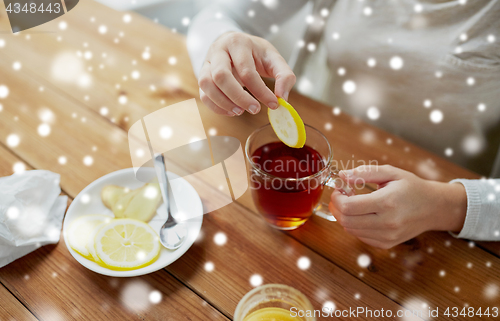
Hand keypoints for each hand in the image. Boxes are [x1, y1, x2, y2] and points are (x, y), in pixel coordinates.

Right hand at [199, 32, 295, 115]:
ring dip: (224, 103)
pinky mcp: (202, 75)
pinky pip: (203, 93)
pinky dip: (216, 107)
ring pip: (207, 85)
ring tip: (240, 111)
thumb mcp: (274, 58)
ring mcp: (207, 63)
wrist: (235, 44)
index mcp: (238, 43)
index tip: (274, 104)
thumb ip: (284, 76)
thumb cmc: (255, 53)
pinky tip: (231, 111)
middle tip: (255, 109)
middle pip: (221, 76)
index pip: (247, 71)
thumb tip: (282, 98)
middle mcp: (218, 50)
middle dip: (239, 97)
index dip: (260, 91)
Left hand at [329, 165, 466, 248]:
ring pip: (351, 230)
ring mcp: (387, 236)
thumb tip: (343, 175)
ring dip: (344, 217)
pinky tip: (361, 215)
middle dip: (337, 208)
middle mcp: (387, 223)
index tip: (339, 189)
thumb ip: (365, 172)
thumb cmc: (412, 188)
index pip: (348, 207)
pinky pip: (360, 237)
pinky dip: (355, 226)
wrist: (434, 208)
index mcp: (387, 202)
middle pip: (346, 221)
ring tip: (351, 204)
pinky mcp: (386, 244)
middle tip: (341, 197)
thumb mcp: (391, 173)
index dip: (337, 198)